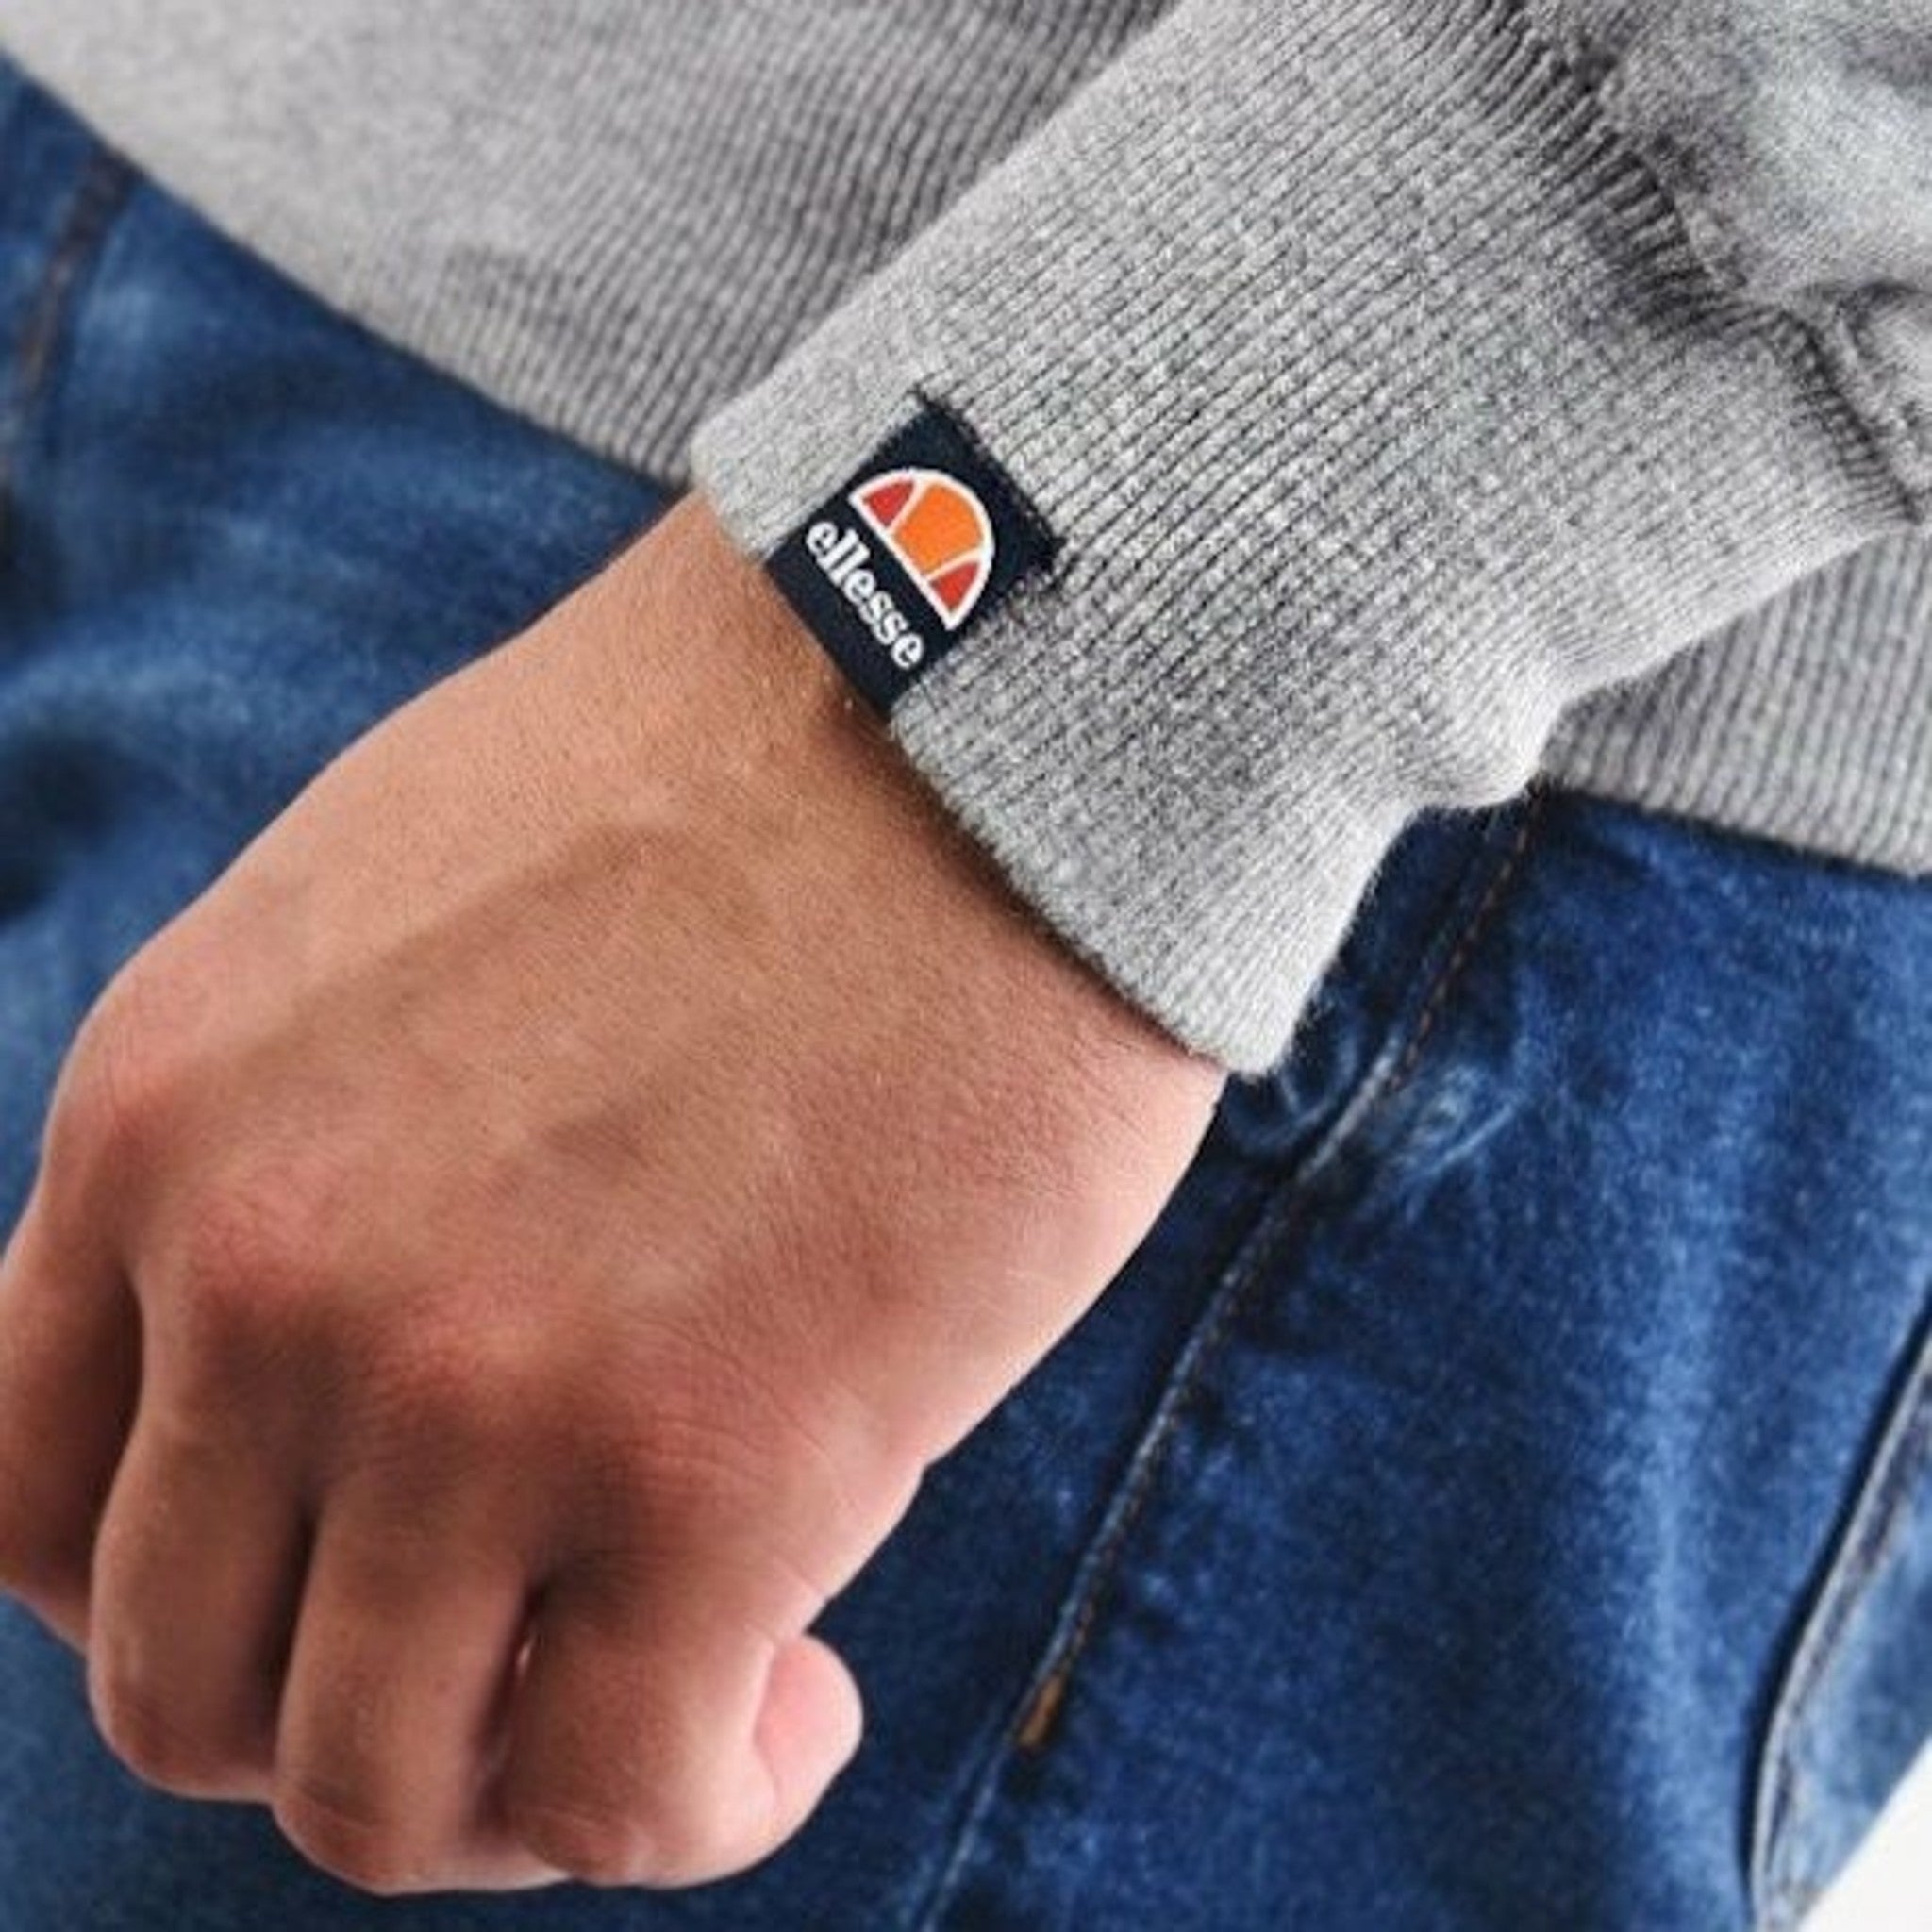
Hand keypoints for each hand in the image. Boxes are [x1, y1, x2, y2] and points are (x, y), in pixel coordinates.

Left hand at [0, 496, 1221, 1893]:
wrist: (975, 700)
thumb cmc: (739, 787)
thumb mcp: (393, 920)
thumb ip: (307, 1140)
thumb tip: (350, 1350)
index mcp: (168, 1119)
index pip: (24, 1500)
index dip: (181, 1592)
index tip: (358, 1574)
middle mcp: (269, 1276)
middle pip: (184, 1687)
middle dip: (353, 1720)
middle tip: (539, 1655)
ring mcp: (478, 1388)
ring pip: (375, 1796)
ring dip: (514, 1798)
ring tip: (676, 1701)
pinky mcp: (715, 1471)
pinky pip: (624, 1795)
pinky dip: (694, 1803)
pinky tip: (795, 1705)